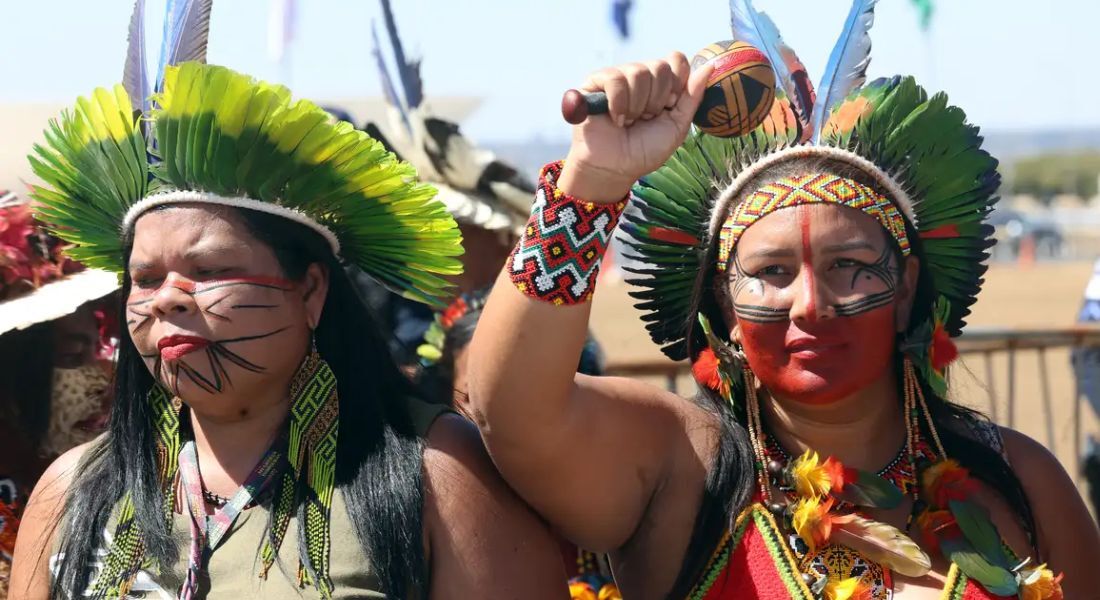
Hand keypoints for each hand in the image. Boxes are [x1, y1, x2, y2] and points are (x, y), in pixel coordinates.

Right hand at [559, 52, 712, 203]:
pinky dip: (619, 104)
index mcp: (660, 85)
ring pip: (638, 72)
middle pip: (660, 66)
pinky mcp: (595, 83)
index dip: (677, 82)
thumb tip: (709, 66)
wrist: (614, 168)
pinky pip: (615, 79)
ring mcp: (617, 78)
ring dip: (638, 105)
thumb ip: (692, 97)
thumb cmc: (644, 151)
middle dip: (657, 99)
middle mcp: (640, 77)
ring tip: (629, 122)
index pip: (676, 60)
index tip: (670, 105)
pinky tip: (616, 119)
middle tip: (647, 118)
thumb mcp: (677, 126)